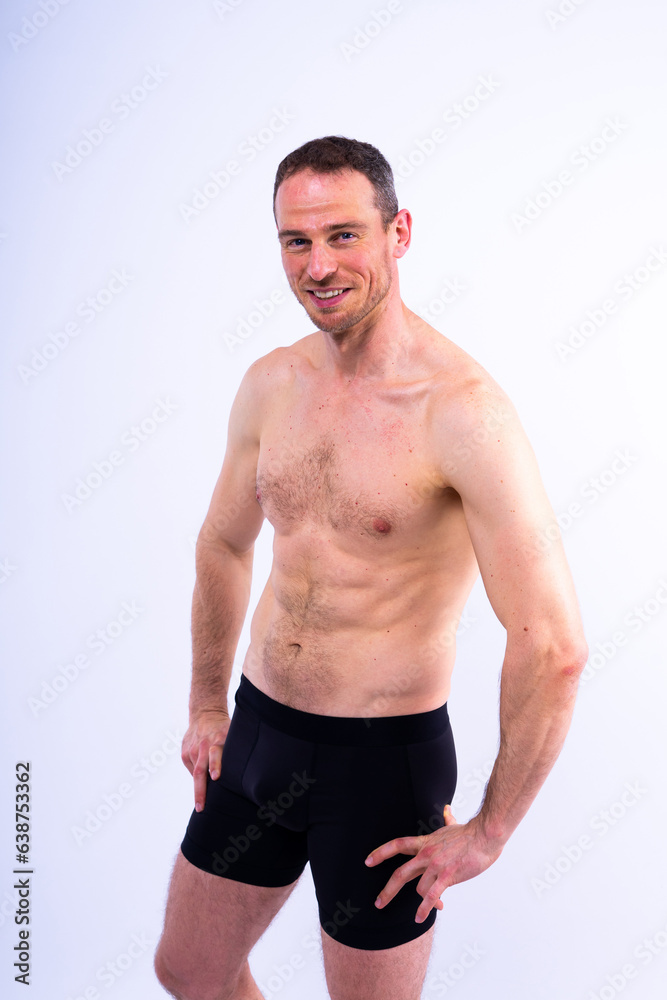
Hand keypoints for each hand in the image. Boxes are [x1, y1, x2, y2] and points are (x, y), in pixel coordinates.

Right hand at [181, 710, 229, 812]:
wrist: (205, 713)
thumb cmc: (224, 729)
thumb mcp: (232, 735)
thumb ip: (234, 752)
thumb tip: (246, 774)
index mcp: (218, 739)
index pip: (215, 753)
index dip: (215, 765)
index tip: (216, 777)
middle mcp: (203, 745)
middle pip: (199, 770)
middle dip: (200, 790)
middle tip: (201, 807)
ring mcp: (192, 749)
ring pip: (195, 773)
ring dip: (199, 788)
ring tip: (201, 804)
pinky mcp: (184, 753)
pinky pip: (191, 769)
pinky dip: (197, 777)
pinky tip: (202, 781)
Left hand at [365, 805, 502, 923]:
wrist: (485, 835)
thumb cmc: (471, 832)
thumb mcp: (453, 825)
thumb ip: (447, 819)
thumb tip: (447, 809)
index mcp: (426, 843)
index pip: (398, 845)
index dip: (381, 853)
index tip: (368, 861)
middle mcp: (427, 854)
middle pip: (401, 873)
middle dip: (387, 890)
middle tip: (378, 903)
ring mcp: (436, 866)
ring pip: (418, 888)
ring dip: (419, 903)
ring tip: (420, 913)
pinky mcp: (448, 876)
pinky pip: (433, 896)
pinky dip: (425, 908)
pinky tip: (419, 917)